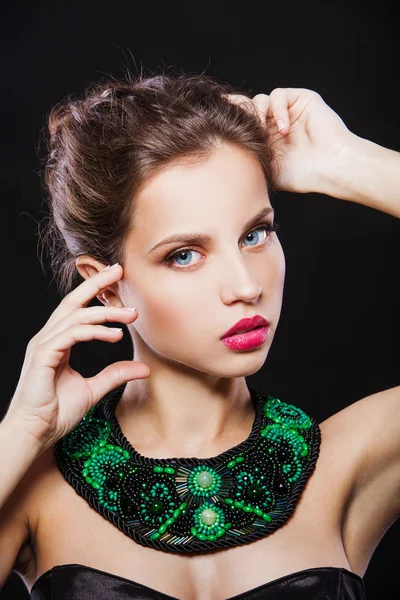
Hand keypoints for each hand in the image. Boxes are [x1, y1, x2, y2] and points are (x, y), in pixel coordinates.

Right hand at [6, 264, 149, 452]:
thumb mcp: (94, 390)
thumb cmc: (56, 413)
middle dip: (95, 282)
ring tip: (130, 315)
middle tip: (119, 269)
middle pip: (73, 301)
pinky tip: (114, 334)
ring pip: (76, 316)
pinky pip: (72, 334)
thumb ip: (115, 375)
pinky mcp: (44, 355)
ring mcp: (44, 345)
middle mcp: (48, 338)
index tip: (116, 281)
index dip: (95, 292)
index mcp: (57, 343)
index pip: (77, 309)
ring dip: (106, 312)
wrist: (35, 433)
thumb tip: (144, 368)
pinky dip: (94, 331)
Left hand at [228, 88, 354, 193]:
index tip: (213, 123)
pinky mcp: (301, 99)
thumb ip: (246, 156)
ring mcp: (287, 111)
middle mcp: (274, 122)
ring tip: (263, 132)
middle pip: (247, 107)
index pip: (241, 123)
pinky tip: (282, 128)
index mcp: (265, 138)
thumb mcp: (264, 167)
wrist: (329, 168)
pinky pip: (278, 95)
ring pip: (260, 100)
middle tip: (230, 120)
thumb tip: (218, 153)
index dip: (229, 121)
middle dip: (238, 113)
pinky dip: (277, 109)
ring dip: (257, 114)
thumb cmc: (300, 175)